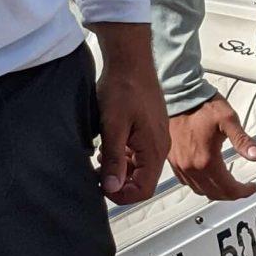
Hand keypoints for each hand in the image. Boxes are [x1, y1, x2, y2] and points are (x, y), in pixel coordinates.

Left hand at [92, 25, 167, 204]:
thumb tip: (112, 188)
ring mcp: (155, 138)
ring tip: (98, 161)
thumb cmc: (124, 87)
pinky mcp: (148, 130)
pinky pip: (138, 154)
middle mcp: (159, 146)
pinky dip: (122, 158)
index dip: (121, 196)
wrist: (130, 60)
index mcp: (155, 148)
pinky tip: (105, 148)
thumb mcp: (113, 126)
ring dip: (119, 171)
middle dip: (119, 184)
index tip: (101, 187)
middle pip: (142, 181)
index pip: (143, 190)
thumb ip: (113, 159)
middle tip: (95, 175)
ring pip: (139, 168)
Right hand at [169, 94, 255, 200]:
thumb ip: (243, 140)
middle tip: (243, 188)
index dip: (244, 191)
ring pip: (200, 191)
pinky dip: (201, 185)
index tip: (252, 187)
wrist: (178, 95)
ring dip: (217, 192)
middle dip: (232, 194)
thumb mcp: (228, 119)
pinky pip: (187, 183)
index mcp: (206, 161)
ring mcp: (180, 166)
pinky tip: (207, 177)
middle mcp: (191, 168)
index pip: (229, 189)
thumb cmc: (202, 105)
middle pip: (215, 194)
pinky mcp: (173, 161)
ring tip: (228, 184)